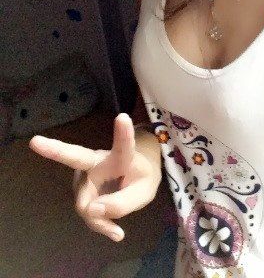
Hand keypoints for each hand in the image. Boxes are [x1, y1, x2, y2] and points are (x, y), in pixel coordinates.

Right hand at [29, 113, 160, 241]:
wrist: (134, 177)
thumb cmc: (141, 177)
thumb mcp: (144, 192)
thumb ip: (123, 203)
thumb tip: (90, 210)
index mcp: (122, 156)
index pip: (123, 145)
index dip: (124, 133)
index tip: (123, 116)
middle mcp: (97, 160)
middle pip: (76, 157)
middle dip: (55, 150)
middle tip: (35, 142)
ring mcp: (84, 174)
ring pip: (85, 203)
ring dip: (100, 218)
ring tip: (117, 227)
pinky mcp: (80, 188)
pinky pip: (87, 213)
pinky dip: (99, 223)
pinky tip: (115, 231)